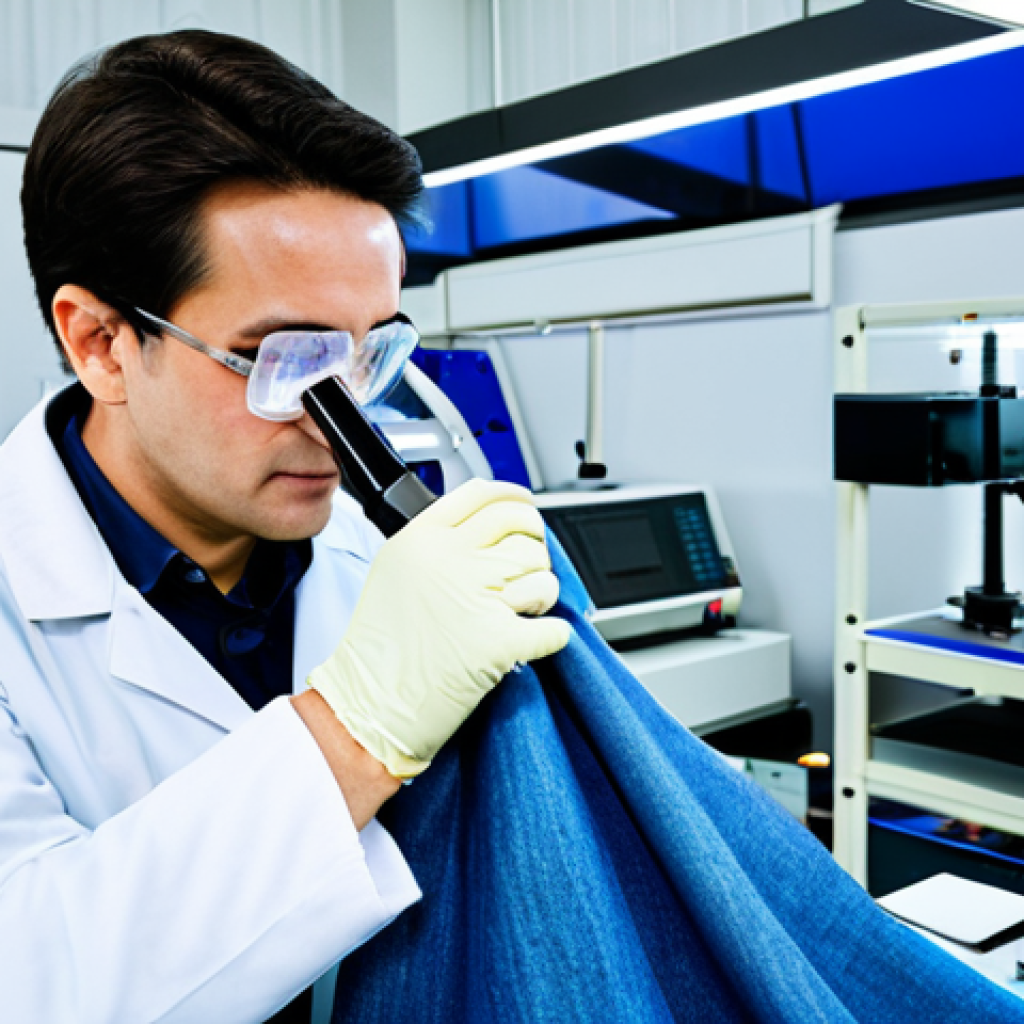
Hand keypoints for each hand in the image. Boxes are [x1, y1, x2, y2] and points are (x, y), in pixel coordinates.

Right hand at [308, 479, 570, 777]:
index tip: (525, 505)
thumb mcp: (395, 572)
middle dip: (535, 544)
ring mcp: (474, 598)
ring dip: (543, 592)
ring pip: (541, 572)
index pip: (483, 495)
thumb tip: (490, 533)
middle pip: (520, 527)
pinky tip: (533, 640)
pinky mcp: (498, 641)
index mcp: (421, 538)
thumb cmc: (378, 651)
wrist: (367, 708)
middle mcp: (449, 560)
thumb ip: (438, 544)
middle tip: (530, 564)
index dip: (514, 498)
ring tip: (523, 610)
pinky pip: (551, 628)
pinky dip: (550, 636)